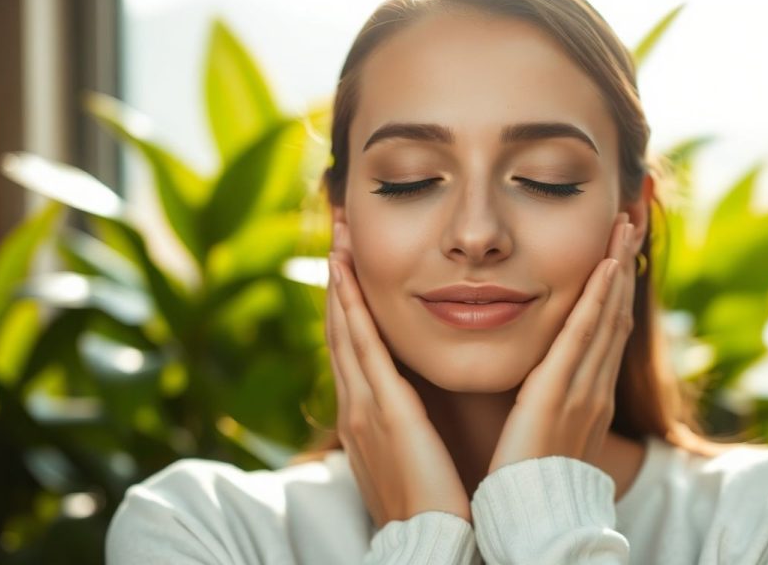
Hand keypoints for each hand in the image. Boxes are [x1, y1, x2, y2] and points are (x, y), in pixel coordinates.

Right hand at [325, 228, 470, 528]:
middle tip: (336, 233)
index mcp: (367, 415)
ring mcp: (363, 406)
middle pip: (340, 331)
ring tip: (337, 238)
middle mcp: (357, 405)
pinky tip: (344, 276)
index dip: (347, 306)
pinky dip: (349, 308)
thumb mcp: (413, 454)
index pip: (353, 348)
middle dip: (336, 282)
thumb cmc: (431, 504)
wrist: (429, 544)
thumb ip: (410, 424)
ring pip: (344, 330)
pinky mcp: (383, 410)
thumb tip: (416, 404)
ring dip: (338, 283)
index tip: (348, 265)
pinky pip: (361, 347)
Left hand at [488, 212, 637, 473]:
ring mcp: (585, 388)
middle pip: (615, 311)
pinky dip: (599, 299)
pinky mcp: (562, 393)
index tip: (616, 245)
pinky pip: (586, 337)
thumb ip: (540, 399)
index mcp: (586, 394)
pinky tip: (605, 266)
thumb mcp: (539, 431)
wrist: (533, 523)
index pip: (604, 326)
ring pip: (607, 314)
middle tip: (633, 216)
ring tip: (625, 222)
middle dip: (624, 262)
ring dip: (617, 265)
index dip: (613, 285)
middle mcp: (594, 386)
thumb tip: (530, 381)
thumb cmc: (526, 482)